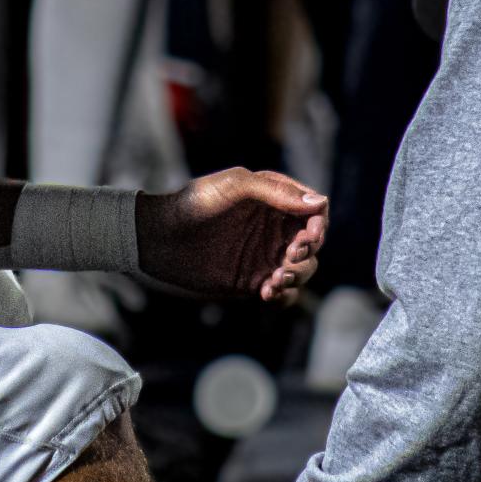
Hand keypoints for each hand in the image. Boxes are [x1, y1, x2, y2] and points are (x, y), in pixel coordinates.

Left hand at [136, 167, 326, 302]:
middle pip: (314, 243)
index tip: (308, 235)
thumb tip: (319, 203)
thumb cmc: (195, 204)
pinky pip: (284, 293)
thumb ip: (275, 191)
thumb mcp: (234, 186)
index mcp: (275, 199)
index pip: (315, 211)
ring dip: (298, 275)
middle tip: (289, 256)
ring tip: (275, 277)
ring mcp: (266, 255)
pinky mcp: (254, 280)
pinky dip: (283, 294)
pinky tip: (265, 291)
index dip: (318, 223)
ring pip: (303, 269)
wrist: (161, 237)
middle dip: (308, 252)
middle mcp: (275, 228)